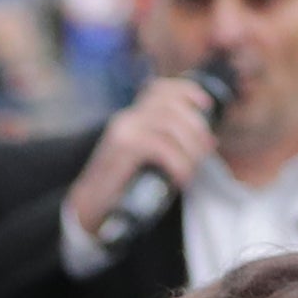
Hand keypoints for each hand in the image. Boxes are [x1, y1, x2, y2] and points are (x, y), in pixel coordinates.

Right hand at [64, 74, 220, 244]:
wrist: (89, 208)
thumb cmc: (122, 188)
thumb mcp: (147, 159)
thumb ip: (169, 144)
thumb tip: (208, 141)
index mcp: (132, 117)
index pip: (161, 89)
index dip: (187, 91)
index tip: (206, 105)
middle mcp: (127, 118)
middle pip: (173, 106)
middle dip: (196, 126)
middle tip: (206, 149)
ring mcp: (124, 130)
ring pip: (170, 125)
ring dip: (189, 147)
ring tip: (192, 167)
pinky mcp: (123, 147)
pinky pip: (161, 146)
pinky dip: (177, 162)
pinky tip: (180, 177)